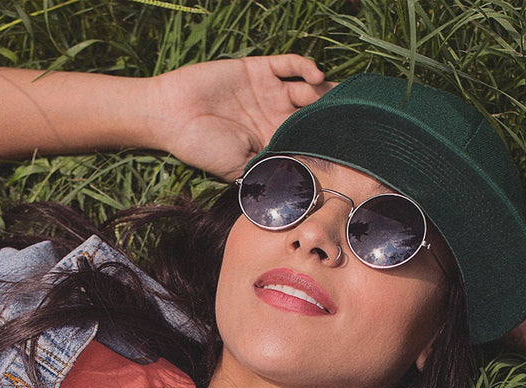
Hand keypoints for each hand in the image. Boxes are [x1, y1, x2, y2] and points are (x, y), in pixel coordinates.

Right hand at [149, 55, 331, 179]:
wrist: (170, 115)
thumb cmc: (201, 147)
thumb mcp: (239, 168)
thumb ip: (267, 170)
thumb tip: (300, 185)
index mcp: (271, 142)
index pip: (306, 140)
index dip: (325, 141)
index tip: (348, 146)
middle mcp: (273, 116)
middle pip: (313, 113)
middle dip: (332, 115)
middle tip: (355, 117)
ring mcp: (267, 92)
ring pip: (306, 90)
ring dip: (322, 93)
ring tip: (334, 98)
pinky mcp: (258, 70)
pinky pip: (288, 65)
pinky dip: (304, 67)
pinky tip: (315, 76)